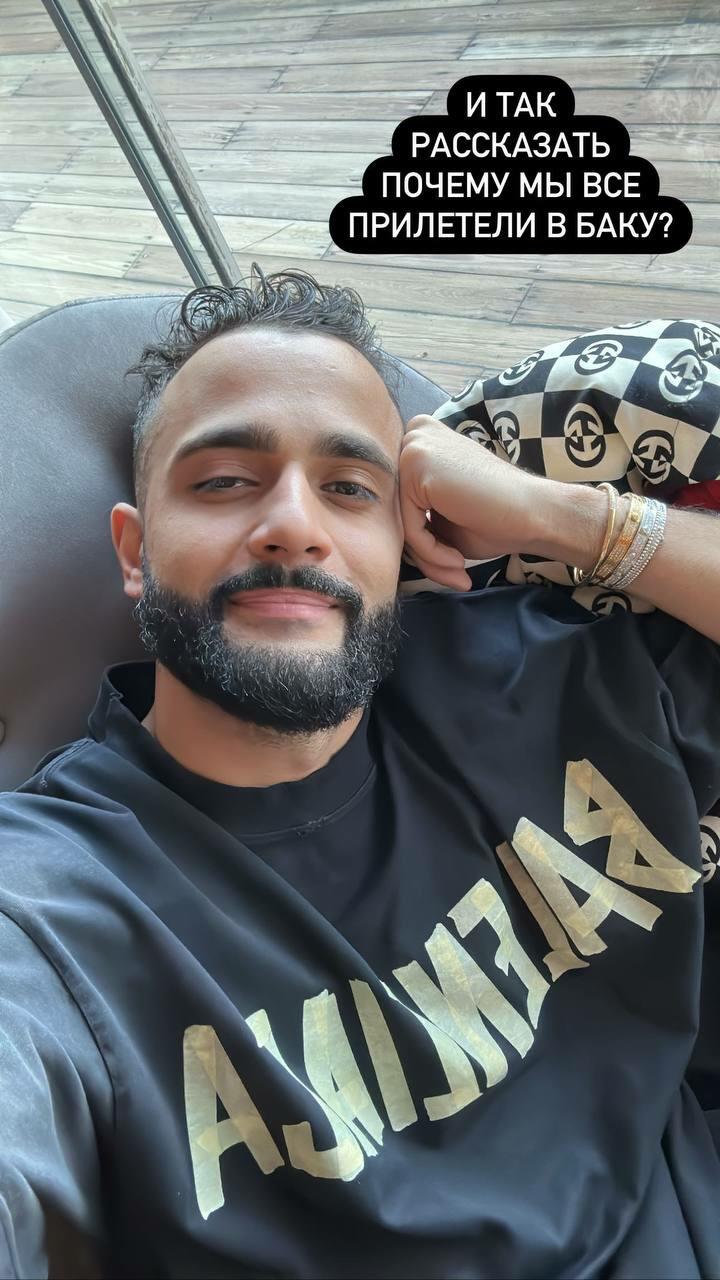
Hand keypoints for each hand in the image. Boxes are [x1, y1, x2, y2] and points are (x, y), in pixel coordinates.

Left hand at [399, 415, 550, 590]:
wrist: (535, 515)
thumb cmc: (496, 519)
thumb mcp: (442, 520)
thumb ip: (412, 520)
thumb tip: (379, 544)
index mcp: (421, 443)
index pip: (399, 502)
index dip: (422, 541)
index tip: (449, 565)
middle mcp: (414, 435)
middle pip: (395, 510)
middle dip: (424, 552)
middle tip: (454, 574)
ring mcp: (413, 446)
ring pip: (399, 521)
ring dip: (428, 557)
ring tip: (458, 569)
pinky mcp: (416, 464)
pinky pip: (408, 526)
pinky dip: (431, 551)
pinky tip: (458, 559)